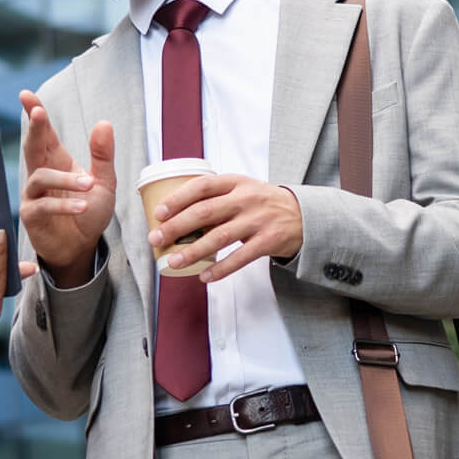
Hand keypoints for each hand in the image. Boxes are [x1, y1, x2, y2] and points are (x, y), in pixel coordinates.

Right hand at [18, 90, 114, 284]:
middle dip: (34, 128)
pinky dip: (64, 204)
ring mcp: (33, 194)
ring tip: (89, 184)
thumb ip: (102, 155)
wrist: (81, 247)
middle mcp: (41, 174)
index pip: (44, 133)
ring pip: (40, 176)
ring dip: (66, 179)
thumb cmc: (88, 212)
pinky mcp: (32, 215)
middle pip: (32, 146)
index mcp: (56, 160)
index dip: (34, 113)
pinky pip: (44, 205)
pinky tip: (83, 205)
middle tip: (38, 113)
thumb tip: (103, 123)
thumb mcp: (103, 182)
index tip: (26, 95)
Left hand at [147, 175, 301, 282]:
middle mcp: (246, 199)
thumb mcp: (242, 189)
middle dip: (176, 227)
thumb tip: (175, 214)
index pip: (202, 186)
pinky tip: (204, 276)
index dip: (178, 198)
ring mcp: (258, 220)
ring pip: (219, 237)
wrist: (302, 215)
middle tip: (156, 238)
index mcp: (235, 182)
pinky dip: (220, 269)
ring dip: (193, 251)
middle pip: (205, 212)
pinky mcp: (268, 241)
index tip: (158, 213)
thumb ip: (216, 197)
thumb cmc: (261, 203)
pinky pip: (240, 258)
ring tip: (173, 261)